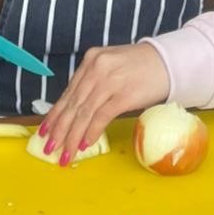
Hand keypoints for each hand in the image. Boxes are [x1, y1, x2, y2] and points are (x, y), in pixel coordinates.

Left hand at [39, 42, 168, 164]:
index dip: (55, 115)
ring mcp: (110, 81)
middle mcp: (96, 69)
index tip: (45, 131)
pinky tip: (84, 144)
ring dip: (73, 136)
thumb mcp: (112, 67)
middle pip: (73, 105)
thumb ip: (94, 82)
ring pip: (84, 113)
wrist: (169, 62)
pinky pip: (102, 116)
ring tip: (65, 153)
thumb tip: (78, 110)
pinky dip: (91, 131)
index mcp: (91, 61)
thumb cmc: (141, 68)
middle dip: (59, 130)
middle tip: (49, 148)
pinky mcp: (124, 94)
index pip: (68, 92)